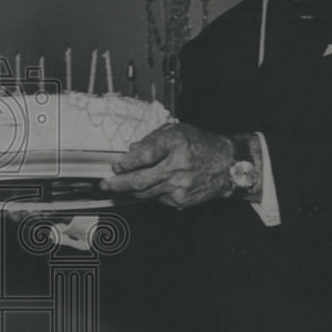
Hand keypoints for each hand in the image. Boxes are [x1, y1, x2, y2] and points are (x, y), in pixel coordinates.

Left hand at [99, 122, 234, 208]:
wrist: (227, 166)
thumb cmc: (199, 145)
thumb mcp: (177, 131)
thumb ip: (152, 139)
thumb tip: (130, 150)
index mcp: (175, 144)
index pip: (144, 155)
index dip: (126, 163)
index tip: (115, 166)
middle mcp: (177, 166)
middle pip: (140, 180)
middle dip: (117, 184)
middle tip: (105, 184)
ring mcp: (179, 186)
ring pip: (144, 193)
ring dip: (127, 192)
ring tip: (115, 188)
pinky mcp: (181, 200)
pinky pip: (156, 198)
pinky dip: (147, 193)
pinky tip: (144, 188)